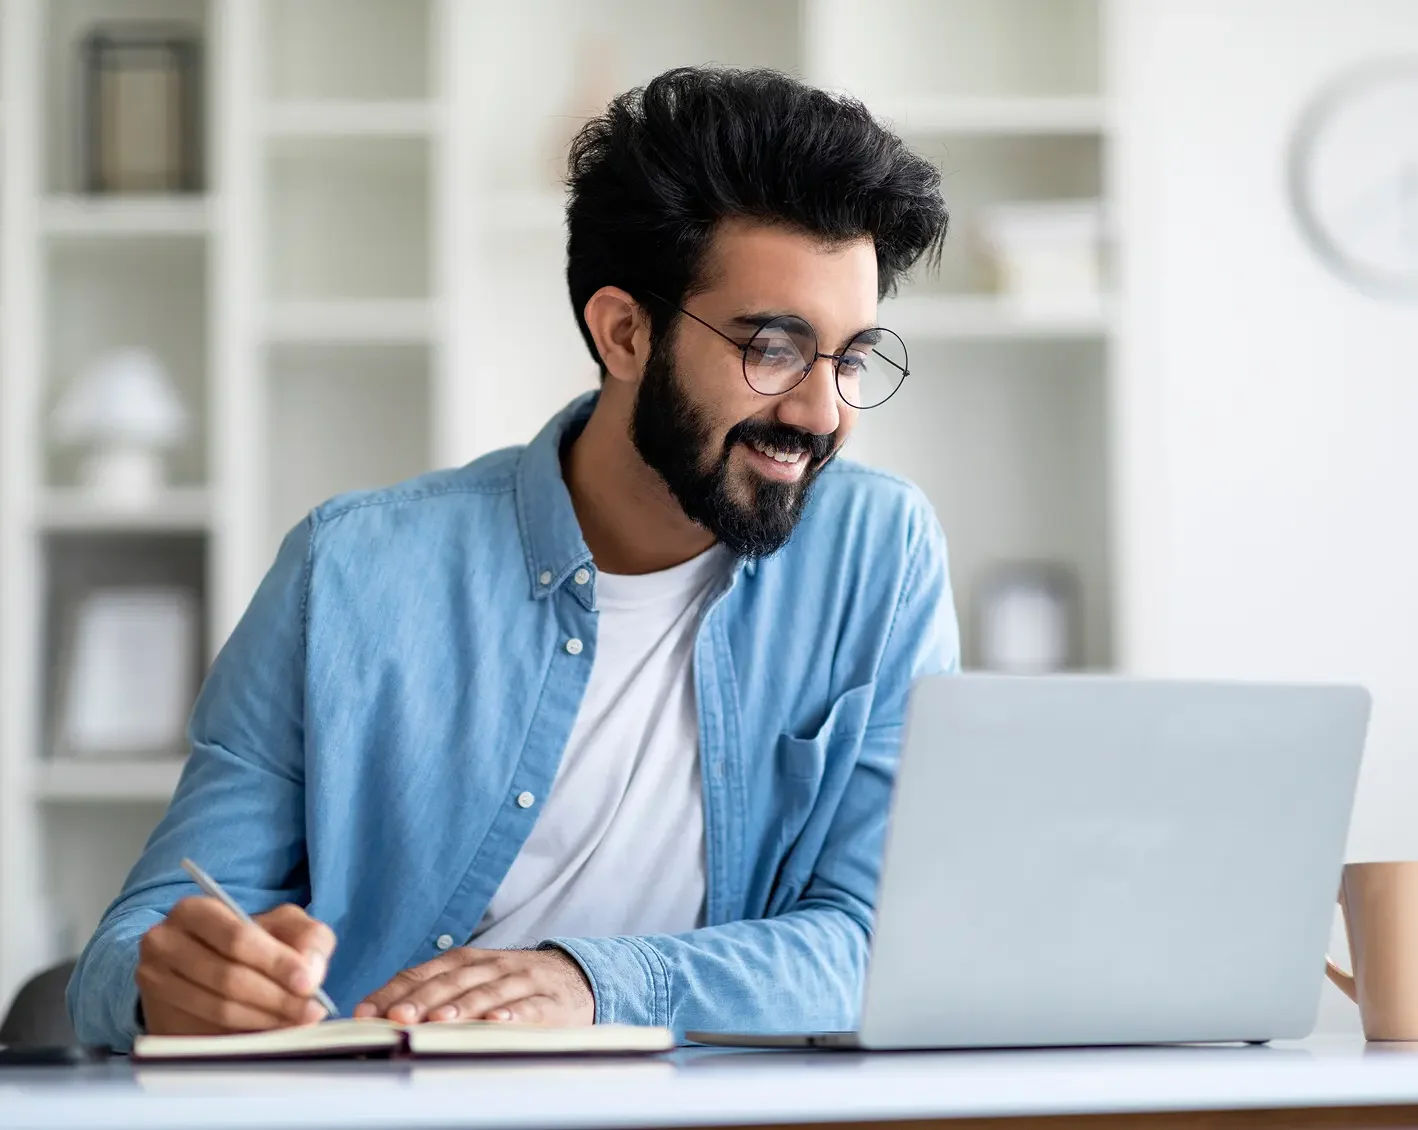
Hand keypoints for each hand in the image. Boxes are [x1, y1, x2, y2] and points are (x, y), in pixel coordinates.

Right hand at [137, 899, 335, 1035]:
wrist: (209, 966)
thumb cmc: (253, 943)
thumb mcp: (284, 926)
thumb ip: (307, 938)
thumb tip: (310, 971)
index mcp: (194, 911)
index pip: (238, 939)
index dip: (276, 963)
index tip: (308, 984)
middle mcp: (164, 945)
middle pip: (227, 978)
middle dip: (275, 997)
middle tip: (311, 1011)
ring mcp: (154, 985)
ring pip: (217, 1009)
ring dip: (263, 1021)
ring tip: (297, 1024)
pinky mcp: (158, 1020)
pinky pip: (205, 1034)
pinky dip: (242, 1038)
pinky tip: (269, 1036)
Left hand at [354, 947, 593, 1025]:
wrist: (575, 977)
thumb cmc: (512, 985)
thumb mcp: (475, 980)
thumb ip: (437, 992)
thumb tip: (382, 1016)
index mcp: (467, 960)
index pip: (424, 972)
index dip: (394, 991)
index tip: (366, 1012)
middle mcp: (491, 966)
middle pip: (452, 981)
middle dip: (422, 999)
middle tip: (397, 1017)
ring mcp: (521, 981)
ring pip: (487, 992)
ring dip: (462, 1006)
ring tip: (439, 1021)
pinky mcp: (548, 1002)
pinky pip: (529, 1007)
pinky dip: (512, 1014)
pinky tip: (497, 1023)